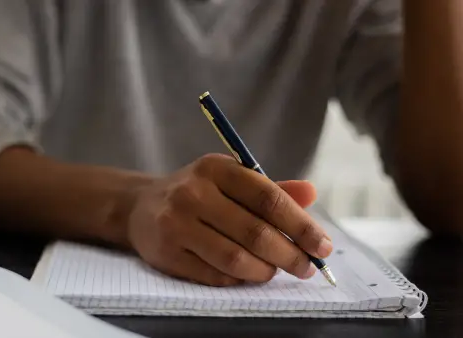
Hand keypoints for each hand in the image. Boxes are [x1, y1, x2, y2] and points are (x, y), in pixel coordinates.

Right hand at [127, 154, 331, 286]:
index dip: (301, 224)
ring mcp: (176, 224)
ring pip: (235, 259)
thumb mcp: (230, 180)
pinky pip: (214, 275)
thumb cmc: (197, 193)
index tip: (323, 245)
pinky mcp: (166, 253)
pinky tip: (247, 274)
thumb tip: (311, 193)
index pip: (268, 197)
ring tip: (274, 270)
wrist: (140, 207)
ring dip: (264, 271)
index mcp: (216, 168)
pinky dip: (238, 279)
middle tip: (307, 267)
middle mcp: (193, 193)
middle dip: (290, 255)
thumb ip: (270, 190)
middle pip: (255, 232)